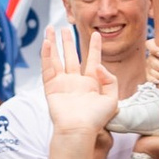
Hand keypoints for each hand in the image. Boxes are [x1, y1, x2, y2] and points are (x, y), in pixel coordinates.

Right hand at [39, 18, 119, 139]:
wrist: (78, 130)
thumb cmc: (96, 119)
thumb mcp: (112, 99)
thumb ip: (110, 80)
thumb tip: (99, 66)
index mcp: (92, 83)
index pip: (93, 60)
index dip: (95, 47)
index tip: (97, 34)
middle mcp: (76, 81)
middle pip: (72, 56)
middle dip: (69, 42)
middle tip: (66, 28)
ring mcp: (63, 83)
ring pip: (58, 58)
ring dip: (54, 44)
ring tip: (51, 29)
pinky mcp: (51, 87)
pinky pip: (48, 68)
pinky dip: (46, 55)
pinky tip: (46, 42)